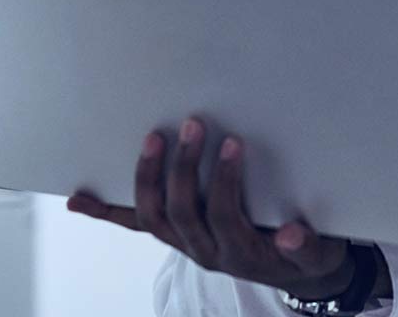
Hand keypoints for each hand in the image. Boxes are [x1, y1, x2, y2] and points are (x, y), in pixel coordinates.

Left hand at [67, 117, 352, 297]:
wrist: (296, 272)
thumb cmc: (306, 255)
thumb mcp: (318, 255)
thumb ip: (307, 248)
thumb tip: (292, 234)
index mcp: (238, 252)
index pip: (223, 215)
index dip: (224, 180)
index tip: (233, 143)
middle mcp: (204, 252)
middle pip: (181, 212)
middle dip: (185, 168)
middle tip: (193, 124)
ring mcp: (185, 244)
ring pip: (153, 217)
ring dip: (148, 178)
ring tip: (153, 139)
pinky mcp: (176, 236)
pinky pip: (136, 227)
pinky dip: (107, 213)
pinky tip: (79, 200)